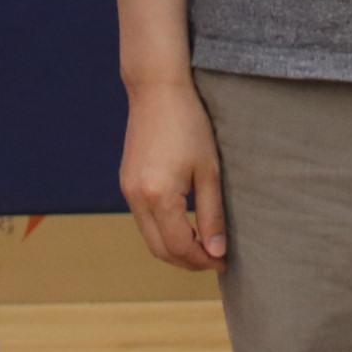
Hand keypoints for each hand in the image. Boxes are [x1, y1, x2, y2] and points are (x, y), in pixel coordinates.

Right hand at [119, 77, 228, 269]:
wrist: (157, 90)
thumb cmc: (189, 124)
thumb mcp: (209, 171)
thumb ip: (212, 215)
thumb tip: (217, 252)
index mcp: (158, 195)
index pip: (180, 247)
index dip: (204, 260)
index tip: (224, 261)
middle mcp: (137, 197)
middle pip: (160, 250)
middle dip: (188, 262)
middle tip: (214, 258)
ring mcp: (128, 190)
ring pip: (149, 237)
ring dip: (174, 248)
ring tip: (202, 245)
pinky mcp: (127, 182)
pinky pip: (143, 220)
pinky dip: (162, 231)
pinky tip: (183, 225)